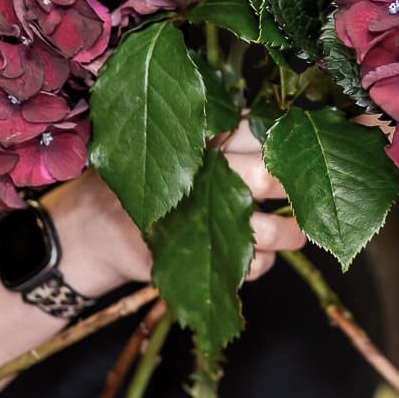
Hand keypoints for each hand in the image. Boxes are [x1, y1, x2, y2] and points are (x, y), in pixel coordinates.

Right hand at [41, 137, 306, 295]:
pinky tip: (258, 257)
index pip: (256, 130)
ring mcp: (192, 219)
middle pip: (265, 174)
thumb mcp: (176, 147)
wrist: (87, 232)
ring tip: (298, 234)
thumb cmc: (146, 183)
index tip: (311, 151)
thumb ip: (224, 138)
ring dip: (291, 235)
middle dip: (294, 185)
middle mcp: (197, 173)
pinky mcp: (187, 259)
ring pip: (263, 229)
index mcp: (197, 138)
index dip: (290, 141)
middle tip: (311, 193)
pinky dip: (260, 265)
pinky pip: (245, 267)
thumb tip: (295, 133)